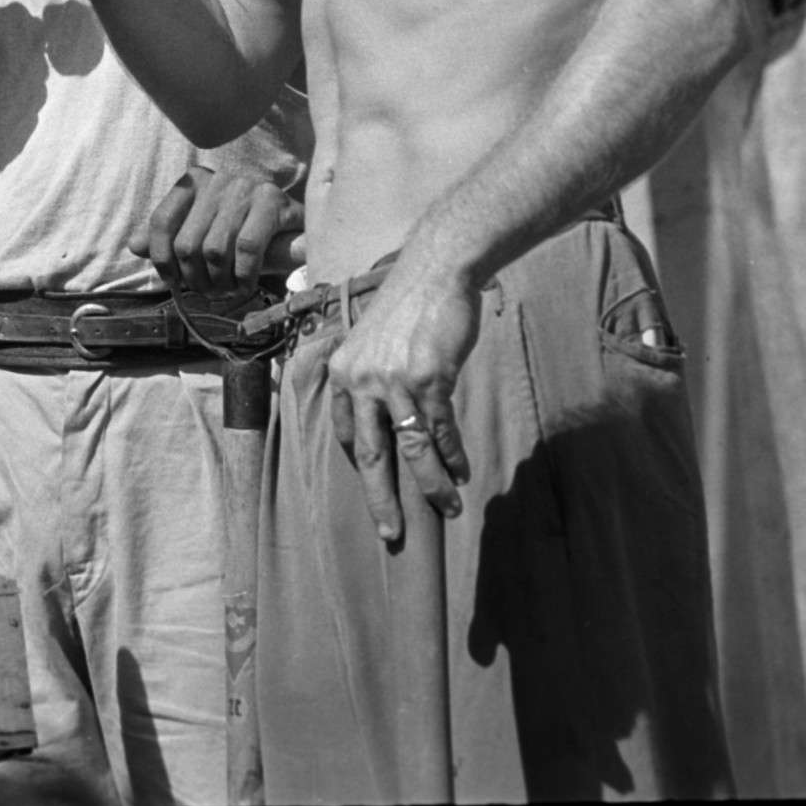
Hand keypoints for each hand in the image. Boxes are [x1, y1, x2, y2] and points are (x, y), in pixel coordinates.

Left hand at [134, 165, 305, 292]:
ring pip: (215, 250)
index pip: (162, 221)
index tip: (174, 283)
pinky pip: (247, 249)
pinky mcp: (271, 200)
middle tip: (210, 292)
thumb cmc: (241, 231)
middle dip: (196, 279)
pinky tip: (246, 285)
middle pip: (187, 243)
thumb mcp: (202, 232)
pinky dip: (244, 277)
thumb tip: (134, 245)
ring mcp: (244, 187)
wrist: (292, 225)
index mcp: (193, 182)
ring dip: (220, 282)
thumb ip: (169, 237)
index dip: (162, 259)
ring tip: (228, 290)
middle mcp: (216, 179)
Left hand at [326, 251, 482, 542]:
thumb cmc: (409, 308)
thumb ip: (377, 383)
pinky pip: (439, 431)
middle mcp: (361, 380)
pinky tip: (462, 473)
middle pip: (369, 455)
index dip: (362, 468)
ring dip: (431, 485)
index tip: (376, 491)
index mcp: (343, 372)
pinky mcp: (428, 378)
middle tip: (391, 534)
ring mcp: (393, 380)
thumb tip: (394, 425)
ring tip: (447, 508)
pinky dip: (452, 457)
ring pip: (410, 450)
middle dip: (381, 499)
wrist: (435, 271)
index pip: (347, 433)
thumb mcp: (375, 343)